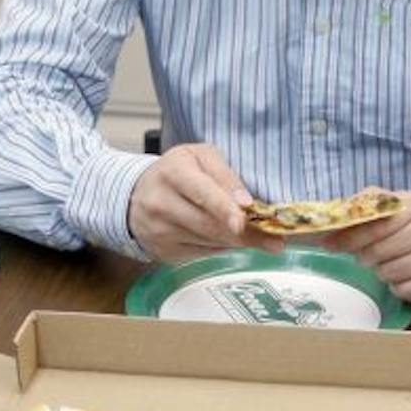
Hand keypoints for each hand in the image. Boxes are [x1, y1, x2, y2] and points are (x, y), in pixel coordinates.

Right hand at [129, 144, 274, 261]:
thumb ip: (225, 175)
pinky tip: (232, 240)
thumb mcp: (200, 157)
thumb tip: (246, 202)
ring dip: (240, 242)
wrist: (135, 195)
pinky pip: (203, 253)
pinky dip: (223, 248)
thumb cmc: (176, 172)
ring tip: (264, 241)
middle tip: (275, 240)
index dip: (224, 208)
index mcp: (173, 172)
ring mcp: (160, 231)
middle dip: (246, 233)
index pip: (201, 193)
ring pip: (210, 242)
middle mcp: (161, 203)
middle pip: (209, 224)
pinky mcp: (164, 251)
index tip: (243, 220)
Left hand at [325, 191, 410, 302]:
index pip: (378, 222)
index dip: (351, 235)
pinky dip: (398, 288)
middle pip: (382, 249)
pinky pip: (406, 290)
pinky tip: (401, 278)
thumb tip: (334, 216)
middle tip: (363, 257)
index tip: (330, 244)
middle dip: (365, 256)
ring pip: (392, 272)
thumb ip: (366, 206)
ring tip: (386, 265)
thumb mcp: (394, 209)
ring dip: (382, 272)